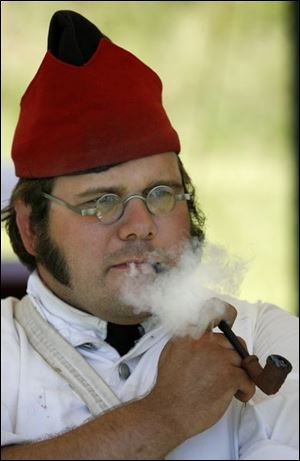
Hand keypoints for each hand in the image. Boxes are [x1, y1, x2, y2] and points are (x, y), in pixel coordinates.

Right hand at [147, 302, 254, 439]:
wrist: (167, 412)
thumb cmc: (169, 386)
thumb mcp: (171, 351)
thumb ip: (187, 338)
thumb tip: (203, 334)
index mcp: (190, 334)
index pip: (213, 311)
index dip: (227, 313)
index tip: (231, 320)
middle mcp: (205, 342)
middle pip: (233, 342)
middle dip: (235, 356)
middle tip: (230, 371)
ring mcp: (218, 358)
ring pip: (242, 361)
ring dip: (240, 375)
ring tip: (232, 388)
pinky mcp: (228, 376)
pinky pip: (248, 379)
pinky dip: (246, 389)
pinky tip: (238, 395)